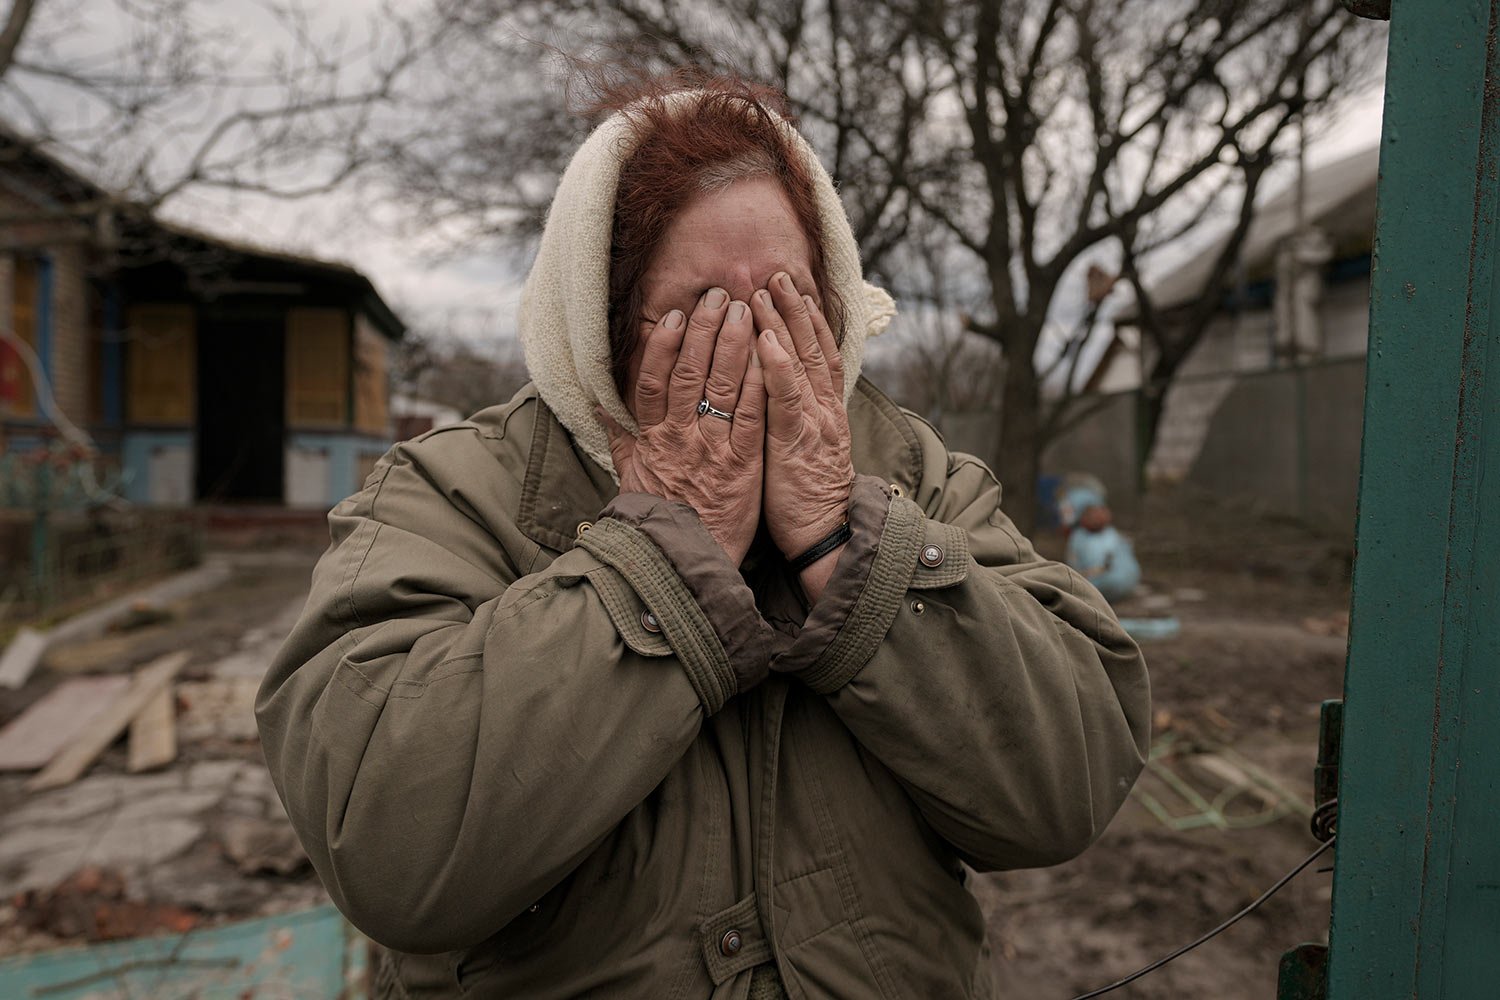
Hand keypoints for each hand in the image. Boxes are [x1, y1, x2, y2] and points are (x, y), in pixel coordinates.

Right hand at [600, 289, 765, 565]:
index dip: (664, 345)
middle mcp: (679, 439)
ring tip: (745, 310)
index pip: (653, 381)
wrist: (686, 562)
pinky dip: (758, 383)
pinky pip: (750, 416)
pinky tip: (768, 356)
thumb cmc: (661, 519)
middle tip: (719, 295)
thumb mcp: (631, 478)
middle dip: (705, 330)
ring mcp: (712, 450)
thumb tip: (599, 408)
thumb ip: (620, 439)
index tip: (675, 315)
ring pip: (721, 387)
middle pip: (689, 373)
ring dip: (733, 344)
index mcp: (652, 439)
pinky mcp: (743, 465)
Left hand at [751, 272, 853, 593]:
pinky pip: (787, 398)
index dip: (807, 319)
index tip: (792, 288)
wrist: (825, 533)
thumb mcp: (801, 447)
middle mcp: (823, 408)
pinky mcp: (796, 441)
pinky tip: (766, 341)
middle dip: (793, 308)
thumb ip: (791, 415)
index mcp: (823, 410)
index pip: (819, 354)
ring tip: (764, 292)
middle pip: (812, 346)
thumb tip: (773, 390)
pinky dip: (778, 366)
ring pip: (800, 362)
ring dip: (782, 324)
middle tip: (776, 273)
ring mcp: (812, 422)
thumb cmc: (804, 495)